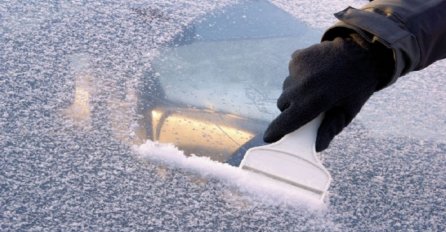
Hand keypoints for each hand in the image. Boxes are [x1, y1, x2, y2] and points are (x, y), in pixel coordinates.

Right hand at [263, 34, 393, 151]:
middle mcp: (303, 84)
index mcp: (317, 100)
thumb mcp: (348, 112)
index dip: (276, 131)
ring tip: (314, 87)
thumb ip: (330, 130)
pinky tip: (314, 73)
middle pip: (283, 104)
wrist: (362, 50)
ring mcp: (298, 68)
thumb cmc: (357, 87)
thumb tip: (316, 147)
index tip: (269, 138)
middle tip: (306, 107)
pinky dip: (299, 76)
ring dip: (295, 91)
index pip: (287, 120)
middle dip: (290, 109)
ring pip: (286, 88)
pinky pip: (291, 73)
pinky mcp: (297, 57)